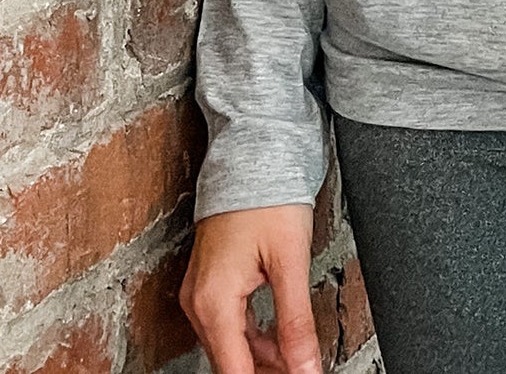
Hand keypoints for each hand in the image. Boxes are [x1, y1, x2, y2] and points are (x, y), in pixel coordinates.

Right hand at [179, 205, 325, 373]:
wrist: (253, 153)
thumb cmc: (268, 195)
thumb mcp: (291, 261)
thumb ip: (296, 322)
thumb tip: (305, 368)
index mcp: (214, 301)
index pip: (234, 371)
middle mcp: (199, 300)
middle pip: (229, 362)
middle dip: (265, 371)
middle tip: (300, 368)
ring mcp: (201, 290)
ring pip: (229, 344)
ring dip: (261, 358)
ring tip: (295, 360)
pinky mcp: (210, 280)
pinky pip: (228, 323)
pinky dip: (252, 337)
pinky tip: (278, 339)